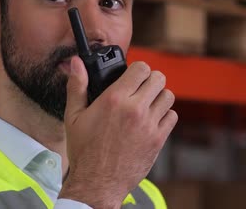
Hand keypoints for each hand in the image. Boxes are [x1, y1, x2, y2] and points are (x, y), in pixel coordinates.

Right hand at [59, 57, 177, 207]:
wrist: (97, 182)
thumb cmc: (84, 151)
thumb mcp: (74, 116)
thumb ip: (77, 86)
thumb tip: (76, 63)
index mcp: (115, 99)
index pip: (141, 68)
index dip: (138, 69)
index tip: (133, 76)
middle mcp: (135, 109)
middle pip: (158, 78)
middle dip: (150, 80)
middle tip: (141, 88)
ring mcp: (149, 124)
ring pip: (168, 96)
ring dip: (159, 97)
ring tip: (148, 103)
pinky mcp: (158, 139)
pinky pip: (172, 116)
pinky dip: (165, 116)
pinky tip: (152, 120)